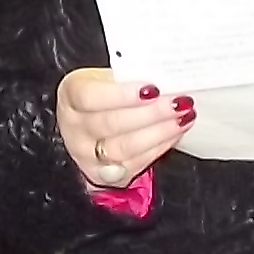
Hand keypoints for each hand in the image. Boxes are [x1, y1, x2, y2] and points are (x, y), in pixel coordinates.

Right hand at [53, 67, 194, 189]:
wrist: (90, 123)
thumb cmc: (105, 93)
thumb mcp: (107, 78)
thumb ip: (128, 78)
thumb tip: (165, 78)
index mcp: (71, 95)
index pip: (91, 97)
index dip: (122, 95)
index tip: (153, 88)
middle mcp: (74, 128)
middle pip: (111, 124)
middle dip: (151, 114)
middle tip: (178, 103)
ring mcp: (86, 155)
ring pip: (123, 148)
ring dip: (159, 133)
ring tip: (182, 117)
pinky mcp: (103, 175)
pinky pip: (133, 164)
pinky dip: (158, 148)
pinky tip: (174, 133)